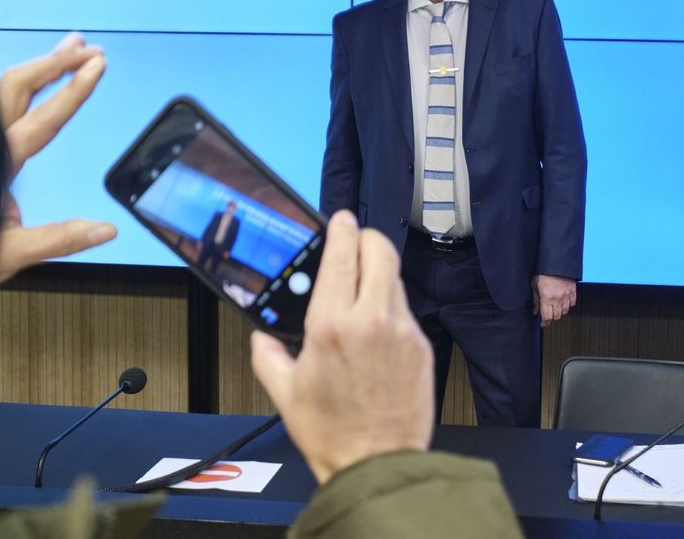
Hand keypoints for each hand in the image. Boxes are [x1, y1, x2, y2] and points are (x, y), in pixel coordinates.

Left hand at [0, 33, 116, 285]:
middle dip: (57, 64)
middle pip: (18, 87)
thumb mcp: (10, 254)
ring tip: (74, 45)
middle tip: (93, 50)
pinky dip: (26, 82)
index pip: (42, 119)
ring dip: (42, 66)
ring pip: (5, 89)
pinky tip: (38, 77)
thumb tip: (110, 229)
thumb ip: (59, 239)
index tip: (98, 65)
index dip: (71, 91)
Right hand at [251, 211, 433, 483]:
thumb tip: (263, 339)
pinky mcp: (421, 347)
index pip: (342, 253)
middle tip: (355, 242)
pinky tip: (376, 327)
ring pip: (395, 279)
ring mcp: (402, 332)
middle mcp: (371, 320)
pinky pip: (405, 311)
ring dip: (379, 273)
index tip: (340, 220)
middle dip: (367, 238)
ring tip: (362, 288)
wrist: (378, 464)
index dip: (342, 228)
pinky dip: (390, 307)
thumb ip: (268, 356)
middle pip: (380, 250)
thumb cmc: (333, 434)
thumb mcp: (285, 394)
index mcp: (332, 325)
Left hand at [531, 274, 576, 326]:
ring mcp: (567, 296)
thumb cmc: (544, 272)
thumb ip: (535, 300)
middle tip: (547, 314)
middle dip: (551, 317)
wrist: (556, 262)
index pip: (547, 317)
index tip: (543, 324)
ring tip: (554, 307)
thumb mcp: (534, 285)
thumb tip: (535, 311)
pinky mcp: (573, 292)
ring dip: (559, 312)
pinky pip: (572, 304)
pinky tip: (563, 301)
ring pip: (565, 312)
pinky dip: (568, 305)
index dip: (544, 323)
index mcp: (547, 298)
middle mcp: (558, 298)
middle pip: (556, 317)